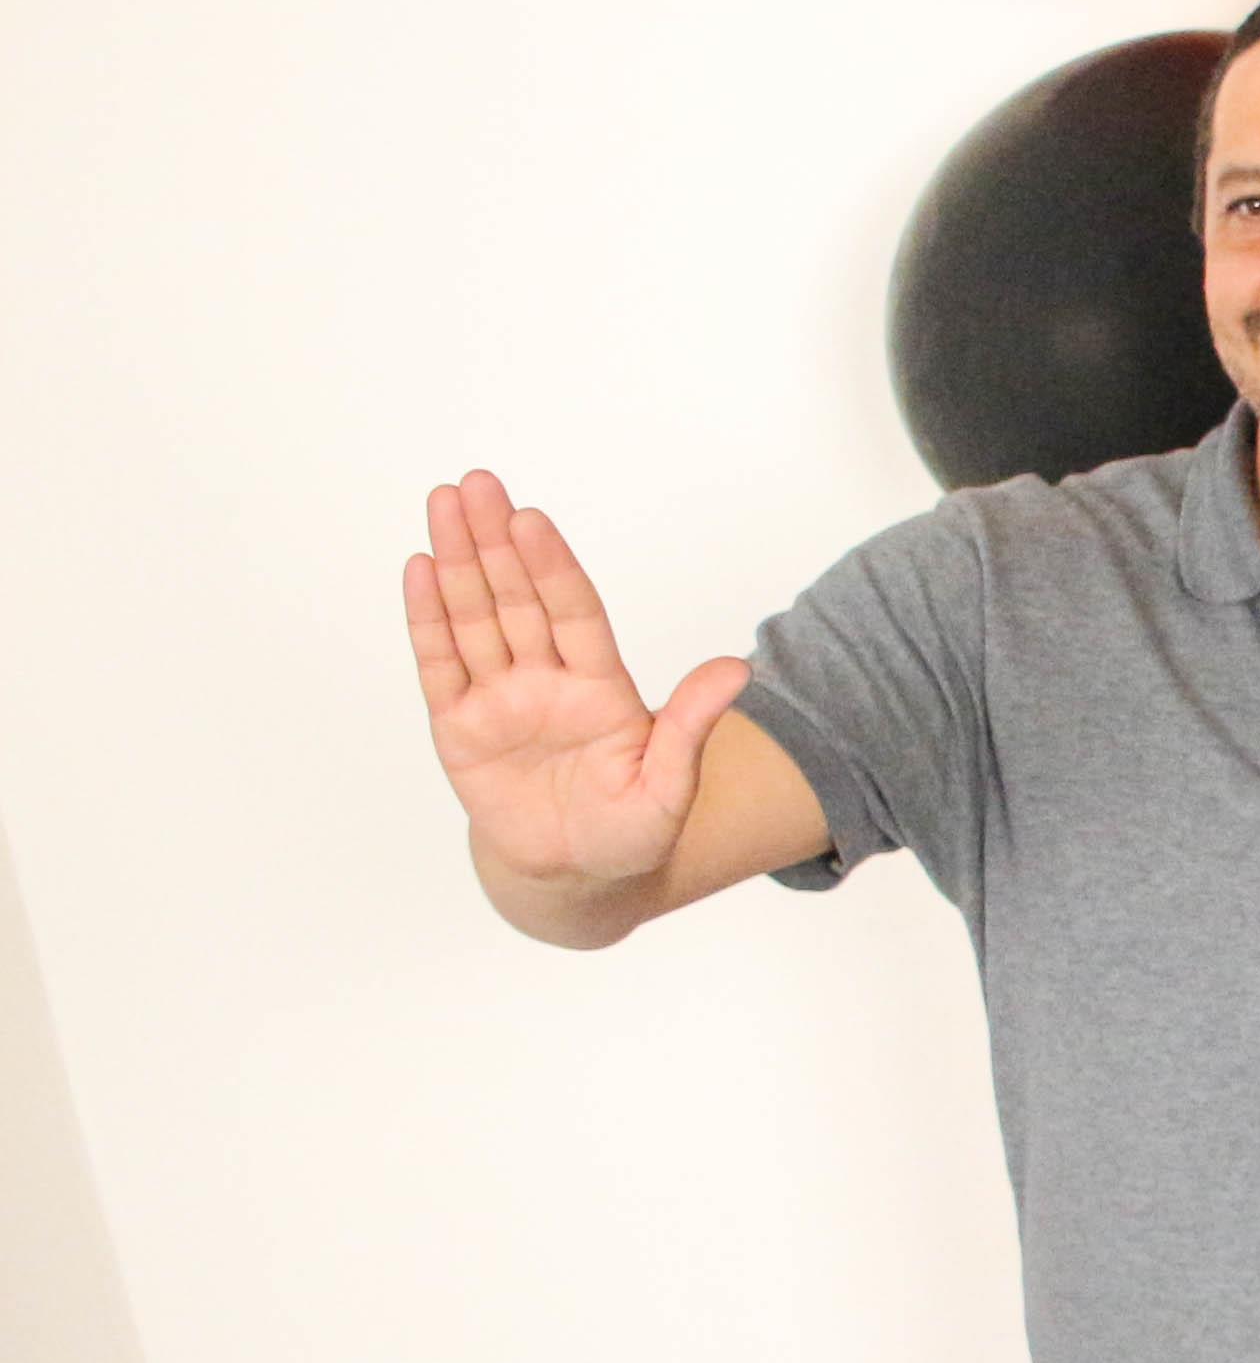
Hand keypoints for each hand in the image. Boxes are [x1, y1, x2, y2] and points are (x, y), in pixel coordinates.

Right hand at [405, 473, 750, 897]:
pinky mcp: (458, 727)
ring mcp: (500, 699)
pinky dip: (428, 619)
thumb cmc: (631, 833)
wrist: (578, 878)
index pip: (574, 613)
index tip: (533, 520)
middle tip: (479, 484)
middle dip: (497, 542)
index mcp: (600, 687)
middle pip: (518, 599)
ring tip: (443, 503)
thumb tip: (737, 669)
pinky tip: (420, 569)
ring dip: (458, 563)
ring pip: (476, 619)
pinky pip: (440, 665)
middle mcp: (547, 680)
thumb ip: (691, 727)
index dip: (553, 567)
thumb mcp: (670, 787)